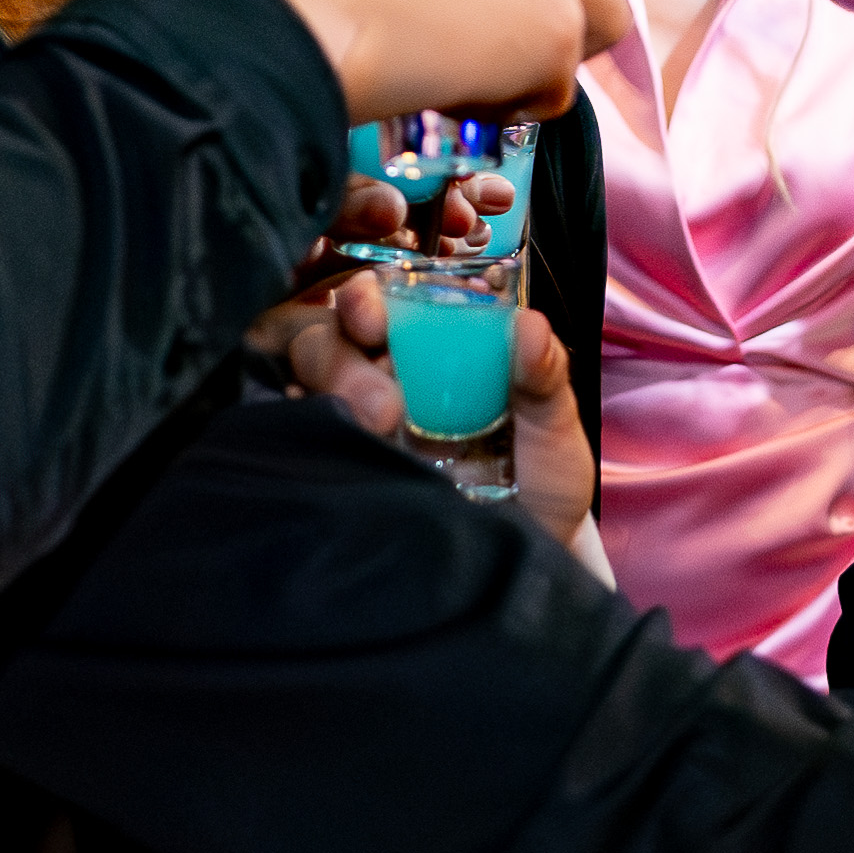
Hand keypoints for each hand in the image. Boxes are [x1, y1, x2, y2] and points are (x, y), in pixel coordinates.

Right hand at [283, 280, 600, 546]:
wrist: (528, 553)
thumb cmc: (541, 480)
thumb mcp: (555, 426)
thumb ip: (545, 376)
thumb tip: (529, 325)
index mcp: (433, 348)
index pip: (380, 301)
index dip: (364, 298)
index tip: (374, 319)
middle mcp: (384, 375)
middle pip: (327, 337)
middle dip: (339, 356)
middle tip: (385, 406)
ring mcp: (357, 421)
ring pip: (304, 380)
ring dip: (329, 391)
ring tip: (378, 427)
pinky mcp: (343, 467)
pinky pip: (298, 438)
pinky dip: (303, 433)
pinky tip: (333, 450)